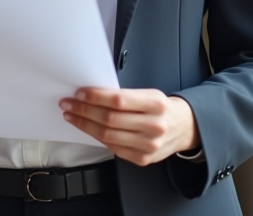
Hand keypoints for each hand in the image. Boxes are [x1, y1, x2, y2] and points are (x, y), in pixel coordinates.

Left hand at [60, 88, 199, 165]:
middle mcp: (154, 126)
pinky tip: (87, 129)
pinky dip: (97, 138)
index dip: (96, 97)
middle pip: (110, 119)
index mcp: (156, 104)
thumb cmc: (162, 108)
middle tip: (68, 104)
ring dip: (85, 125)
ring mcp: (148, 145)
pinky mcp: (142, 159)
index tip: (79, 93)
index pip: (119, 100)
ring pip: (108, 136)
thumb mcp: (149, 94)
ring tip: (72, 116)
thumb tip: (93, 95)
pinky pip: (113, 148)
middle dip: (84, 110)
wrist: (183, 128)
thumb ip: (125, 96)